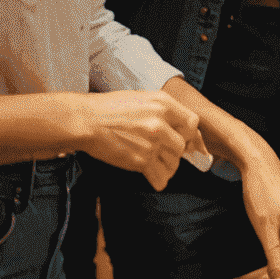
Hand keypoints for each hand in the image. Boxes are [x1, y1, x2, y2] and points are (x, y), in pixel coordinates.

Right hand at [75, 89, 204, 190]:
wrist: (86, 121)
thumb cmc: (110, 108)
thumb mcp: (143, 98)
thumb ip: (163, 110)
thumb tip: (180, 125)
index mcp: (163, 104)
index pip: (193, 122)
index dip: (190, 134)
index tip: (186, 141)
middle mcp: (160, 123)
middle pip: (182, 145)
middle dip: (177, 152)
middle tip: (166, 154)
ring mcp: (150, 143)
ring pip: (174, 163)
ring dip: (168, 167)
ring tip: (158, 165)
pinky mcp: (139, 161)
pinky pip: (160, 178)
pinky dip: (159, 180)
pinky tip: (153, 177)